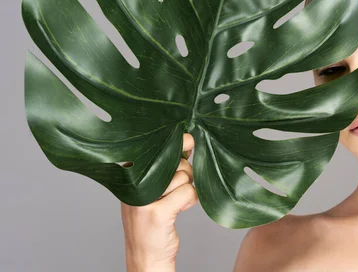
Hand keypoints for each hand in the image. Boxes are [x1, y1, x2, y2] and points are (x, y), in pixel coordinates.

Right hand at [121, 133, 197, 271]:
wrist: (145, 255)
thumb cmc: (152, 217)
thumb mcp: (151, 187)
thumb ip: (164, 165)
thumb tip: (187, 140)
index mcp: (129, 172)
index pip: (159, 146)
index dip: (177, 145)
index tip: (186, 147)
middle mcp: (132, 182)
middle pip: (175, 161)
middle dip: (184, 173)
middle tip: (175, 189)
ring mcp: (144, 198)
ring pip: (184, 176)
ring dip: (187, 189)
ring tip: (175, 202)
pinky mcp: (157, 213)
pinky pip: (188, 192)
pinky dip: (191, 200)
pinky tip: (180, 209)